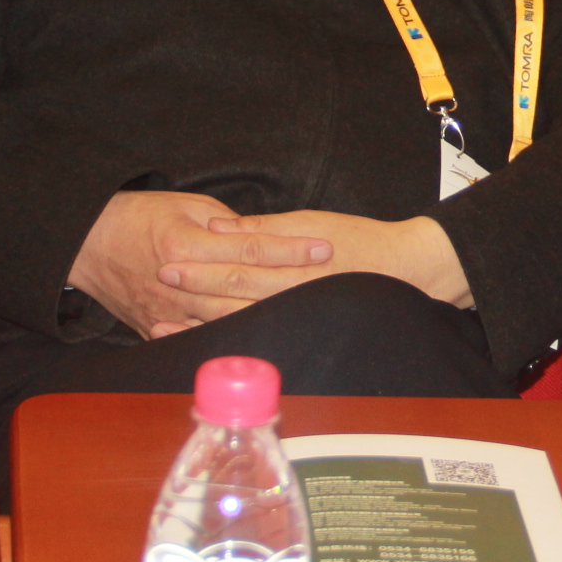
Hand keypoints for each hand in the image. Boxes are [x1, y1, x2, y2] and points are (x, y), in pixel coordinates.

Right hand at [69, 191, 331, 338]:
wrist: (88, 243)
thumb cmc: (139, 216)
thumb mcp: (184, 205)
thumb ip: (225, 224)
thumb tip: (260, 237)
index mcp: (186, 245)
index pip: (250, 249)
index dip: (289, 250)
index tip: (323, 247)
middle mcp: (178, 282)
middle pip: (245, 290)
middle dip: (291, 285)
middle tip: (330, 279)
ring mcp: (167, 311)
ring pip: (227, 320)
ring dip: (268, 318)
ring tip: (305, 312)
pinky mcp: (157, 328)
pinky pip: (199, 340)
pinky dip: (229, 343)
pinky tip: (259, 343)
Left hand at [157, 211, 472, 323]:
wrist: (406, 272)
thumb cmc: (360, 242)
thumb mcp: (311, 223)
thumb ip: (264, 230)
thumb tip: (221, 227)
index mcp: (290, 267)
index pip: (236, 266)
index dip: (199, 267)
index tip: (168, 262)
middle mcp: (290, 297)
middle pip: (230, 297)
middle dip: (190, 293)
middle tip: (155, 286)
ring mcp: (294, 317)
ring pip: (237, 322)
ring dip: (197, 324)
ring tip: (161, 323)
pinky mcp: (298, 329)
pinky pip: (256, 335)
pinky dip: (224, 338)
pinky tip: (200, 338)